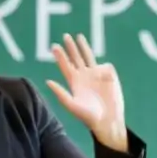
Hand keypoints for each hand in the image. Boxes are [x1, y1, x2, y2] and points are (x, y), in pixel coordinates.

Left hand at [46, 33, 127, 152]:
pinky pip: (105, 66)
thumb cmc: (88, 116)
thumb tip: (47, 81)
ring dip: (83, 47)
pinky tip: (105, 80)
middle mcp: (84, 76)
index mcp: (74, 82)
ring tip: (78, 36)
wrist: (107, 120)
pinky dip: (104, 69)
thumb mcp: (72, 105)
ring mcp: (96, 74)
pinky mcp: (109, 75)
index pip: (65, 66)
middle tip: (65, 36)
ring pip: (88, 57)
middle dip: (70, 47)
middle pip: (76, 58)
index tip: (54, 46)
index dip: (60, 56)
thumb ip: (60, 93)